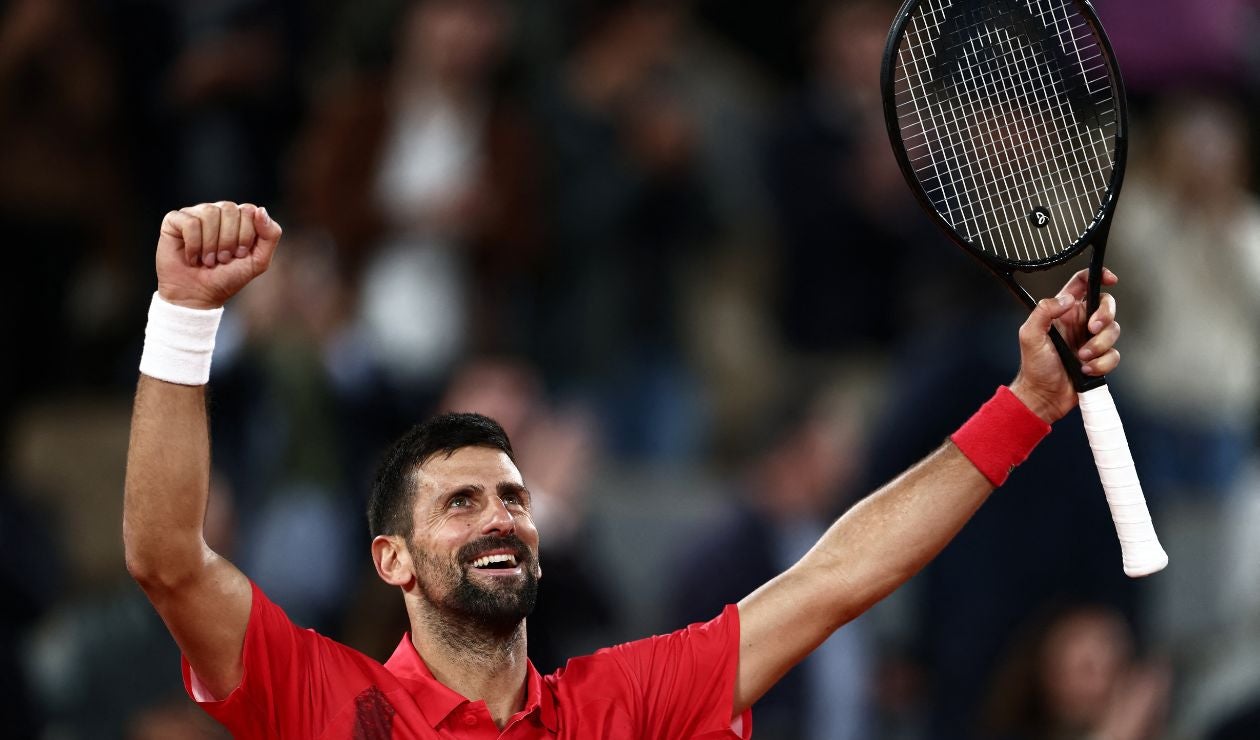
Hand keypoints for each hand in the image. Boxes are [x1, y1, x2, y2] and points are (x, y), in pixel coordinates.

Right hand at [155, 202, 281, 309]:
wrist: (198, 295)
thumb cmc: (228, 277)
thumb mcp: (258, 261)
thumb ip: (270, 235)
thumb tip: (260, 209)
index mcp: (238, 218)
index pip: (249, 210)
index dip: (245, 235)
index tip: (239, 255)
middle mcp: (217, 211)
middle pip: (229, 209)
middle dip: (229, 240)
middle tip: (223, 259)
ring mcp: (195, 214)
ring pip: (209, 212)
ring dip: (211, 244)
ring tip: (208, 260)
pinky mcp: (174, 220)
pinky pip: (190, 222)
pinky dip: (194, 245)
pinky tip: (192, 257)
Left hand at [1009, 268, 1120, 422]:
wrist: (1043, 395)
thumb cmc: (1034, 366)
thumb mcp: (1030, 334)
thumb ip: (1044, 311)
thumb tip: (1066, 299)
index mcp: (1063, 312)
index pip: (1083, 284)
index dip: (1098, 275)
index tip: (1110, 278)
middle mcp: (1079, 322)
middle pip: (1106, 304)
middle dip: (1105, 316)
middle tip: (1091, 330)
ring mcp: (1091, 340)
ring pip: (1113, 331)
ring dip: (1099, 346)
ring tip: (1081, 357)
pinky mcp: (1100, 358)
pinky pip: (1114, 355)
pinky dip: (1101, 363)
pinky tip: (1085, 369)